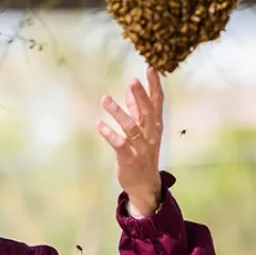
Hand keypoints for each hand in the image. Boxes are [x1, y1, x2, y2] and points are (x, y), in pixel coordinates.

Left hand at [96, 67, 163, 216]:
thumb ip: (138, 110)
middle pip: (147, 113)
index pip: (157, 102)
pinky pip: (120, 145)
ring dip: (118, 112)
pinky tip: (99, 124)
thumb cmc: (143, 153)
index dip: (155, 86)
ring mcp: (141, 148)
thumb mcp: (144, 130)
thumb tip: (131, 89)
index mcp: (155, 126)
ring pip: (131, 128)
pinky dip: (109, 134)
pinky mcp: (129, 159)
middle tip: (132, 80)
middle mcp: (151, 135)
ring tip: (105, 99)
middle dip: (140, 96)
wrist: (145, 185)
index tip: (151, 69)